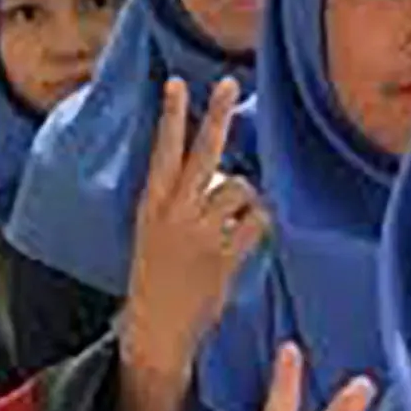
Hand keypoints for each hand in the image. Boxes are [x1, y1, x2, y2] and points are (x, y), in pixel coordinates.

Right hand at [120, 77, 269, 410]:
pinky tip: (246, 237)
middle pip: (203, 154)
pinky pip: (256, 221)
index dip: (172, 117)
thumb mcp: (152, 231)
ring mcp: (201, 234)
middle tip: (228, 84)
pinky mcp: (225, 256)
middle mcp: (175, 214)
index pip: (162, 151)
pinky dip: (258, 224)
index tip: (177, 84)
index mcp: (152, 206)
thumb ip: (179, 201)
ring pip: (239, 187)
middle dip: (216, 116)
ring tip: (233, 220)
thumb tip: (221, 173)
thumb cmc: (157, 276)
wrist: (156, 326)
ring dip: (245, 197)